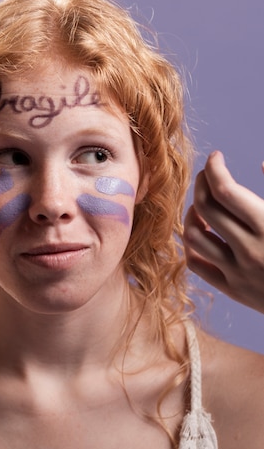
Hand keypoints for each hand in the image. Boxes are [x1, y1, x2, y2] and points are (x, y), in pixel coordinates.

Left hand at [184, 151, 263, 312]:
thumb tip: (263, 163)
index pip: (225, 191)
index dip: (215, 168)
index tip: (216, 157)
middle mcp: (250, 250)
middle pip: (205, 208)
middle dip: (201, 183)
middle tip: (208, 174)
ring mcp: (239, 273)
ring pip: (193, 237)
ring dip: (191, 214)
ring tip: (203, 204)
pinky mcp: (234, 290)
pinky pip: (196, 265)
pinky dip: (192, 244)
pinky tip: (202, 231)